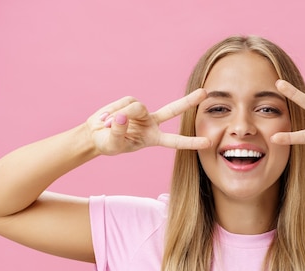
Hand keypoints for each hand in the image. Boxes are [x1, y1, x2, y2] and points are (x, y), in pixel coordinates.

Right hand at [86, 89, 209, 155]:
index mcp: (153, 139)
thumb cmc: (107, 144)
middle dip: (188, 101)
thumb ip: (118, 132)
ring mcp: (142, 112)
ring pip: (136, 107)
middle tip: (204, 93)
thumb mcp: (113, 144)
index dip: (191, 142)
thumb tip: (122, 117)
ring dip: (121, 115)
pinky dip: (113, 111)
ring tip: (107, 125)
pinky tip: (107, 118)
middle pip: (173, 110)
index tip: (208, 143)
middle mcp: (152, 124)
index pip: (176, 141)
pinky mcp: (130, 102)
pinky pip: (124, 104)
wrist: (96, 134)